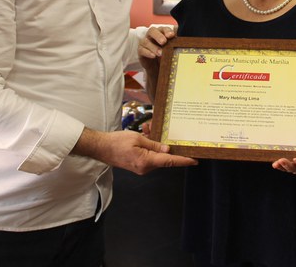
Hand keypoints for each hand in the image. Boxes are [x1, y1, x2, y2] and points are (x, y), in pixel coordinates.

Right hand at [73, 128, 196, 174]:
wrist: (100, 147)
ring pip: (156, 154)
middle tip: (162, 129)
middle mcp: (145, 167)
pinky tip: (145, 132)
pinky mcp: (138, 164)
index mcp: (146, 161)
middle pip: (164, 158)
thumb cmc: (116, 142)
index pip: (170, 162)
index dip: (184, 161)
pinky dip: (149, 145)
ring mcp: (141, 167)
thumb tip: (168, 150)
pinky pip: (149, 155)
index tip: (195, 160)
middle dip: (166, 144)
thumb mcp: (137, 138)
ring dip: (156, 142)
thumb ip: (154, 144)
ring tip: (148, 128)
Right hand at [138, 26, 175, 97]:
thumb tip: (190, 39)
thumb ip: (178, 41)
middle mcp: (152, 35)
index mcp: (161, 32)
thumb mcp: (173, 47)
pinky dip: (148, 52)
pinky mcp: (140, 51)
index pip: (163, 28)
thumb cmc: (167, 53)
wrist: (158, 66)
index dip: (167, 31)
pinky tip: (153, 56)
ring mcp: (145, 43)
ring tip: (161, 53)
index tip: (172, 35)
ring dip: (154, 47)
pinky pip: (142, 50)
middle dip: (158, 36)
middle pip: (152, 31)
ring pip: (146, 41)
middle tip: (164, 42)